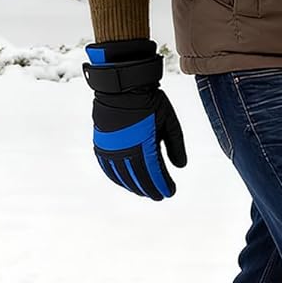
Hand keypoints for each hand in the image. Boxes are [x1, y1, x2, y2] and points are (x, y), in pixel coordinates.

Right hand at [82, 39, 186, 200]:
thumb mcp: (169, 122)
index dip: (162, 184)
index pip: (154, 172)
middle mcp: (124, 148)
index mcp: (144, 143)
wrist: (122, 86)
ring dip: (132, 186)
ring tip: (143, 192)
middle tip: (158, 196)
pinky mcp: (101, 142)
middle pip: (137, 176)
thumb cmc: (151, 102)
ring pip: (121, 174)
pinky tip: (123, 182)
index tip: (170, 192)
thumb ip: (175, 146)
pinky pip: (107, 166)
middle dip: (149, 188)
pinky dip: (115, 177)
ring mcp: (110, 146)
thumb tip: (180, 167)